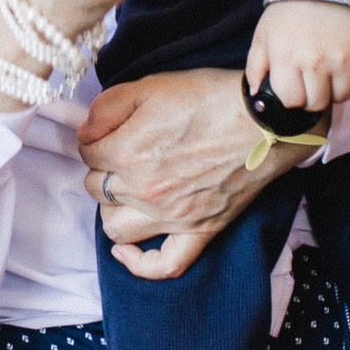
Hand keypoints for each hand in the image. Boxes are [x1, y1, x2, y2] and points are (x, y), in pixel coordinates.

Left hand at [80, 69, 305, 276]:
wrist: (263, 119)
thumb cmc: (209, 97)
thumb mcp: (149, 85)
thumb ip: (106, 108)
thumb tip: (86, 134)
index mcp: (127, 152)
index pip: (86, 153)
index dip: (95, 138)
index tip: (110, 131)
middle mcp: (144, 190)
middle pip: (95, 188)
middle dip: (103, 169)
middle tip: (123, 153)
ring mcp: (172, 216)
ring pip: (115, 228)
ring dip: (114, 209)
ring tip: (126, 190)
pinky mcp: (200, 231)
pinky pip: (165, 265)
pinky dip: (141, 264)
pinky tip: (128, 251)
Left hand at [248, 0, 349, 134]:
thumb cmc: (290, 13)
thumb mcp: (263, 35)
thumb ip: (255, 66)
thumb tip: (255, 95)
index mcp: (288, 57)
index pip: (291, 100)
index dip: (290, 96)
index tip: (291, 85)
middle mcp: (316, 62)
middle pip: (315, 103)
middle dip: (310, 96)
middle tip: (309, 78)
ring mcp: (344, 61)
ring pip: (340, 98)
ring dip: (333, 91)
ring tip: (328, 71)